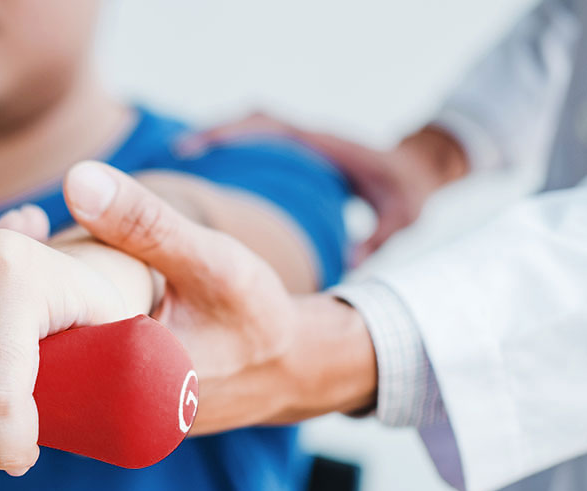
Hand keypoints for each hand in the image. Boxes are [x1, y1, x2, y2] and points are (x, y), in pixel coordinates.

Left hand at [0, 162, 376, 433]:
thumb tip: (75, 179)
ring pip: (48, 353)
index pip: (37, 350)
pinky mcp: (112, 400)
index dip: (16, 295)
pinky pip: (69, 354)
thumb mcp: (210, 260)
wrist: (292, 366)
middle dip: (17, 292)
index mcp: (123, 391)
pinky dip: (57, 310)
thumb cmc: (257, 314)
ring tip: (27, 236)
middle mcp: (106, 413)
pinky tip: (54, 260)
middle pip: (33, 352)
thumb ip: (147, 224)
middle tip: (16, 227)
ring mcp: (106, 412)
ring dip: (33, 300)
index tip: (15, 236)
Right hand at [184, 112, 468, 260]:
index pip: (270, 126)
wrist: (417, 170)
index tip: (200, 147)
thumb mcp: (401, 214)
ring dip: (217, 142)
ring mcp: (298, 144)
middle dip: (213, 134)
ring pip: (249, 131)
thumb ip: (379, 237)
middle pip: (250, 122)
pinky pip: (255, 145)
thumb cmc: (406, 190)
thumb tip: (351, 263)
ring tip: (181, 163)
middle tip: (177, 153)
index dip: (233, 133)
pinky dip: (229, 153)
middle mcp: (305, 138)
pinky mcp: (294, 155)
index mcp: (321, 144)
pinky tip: (209, 178)